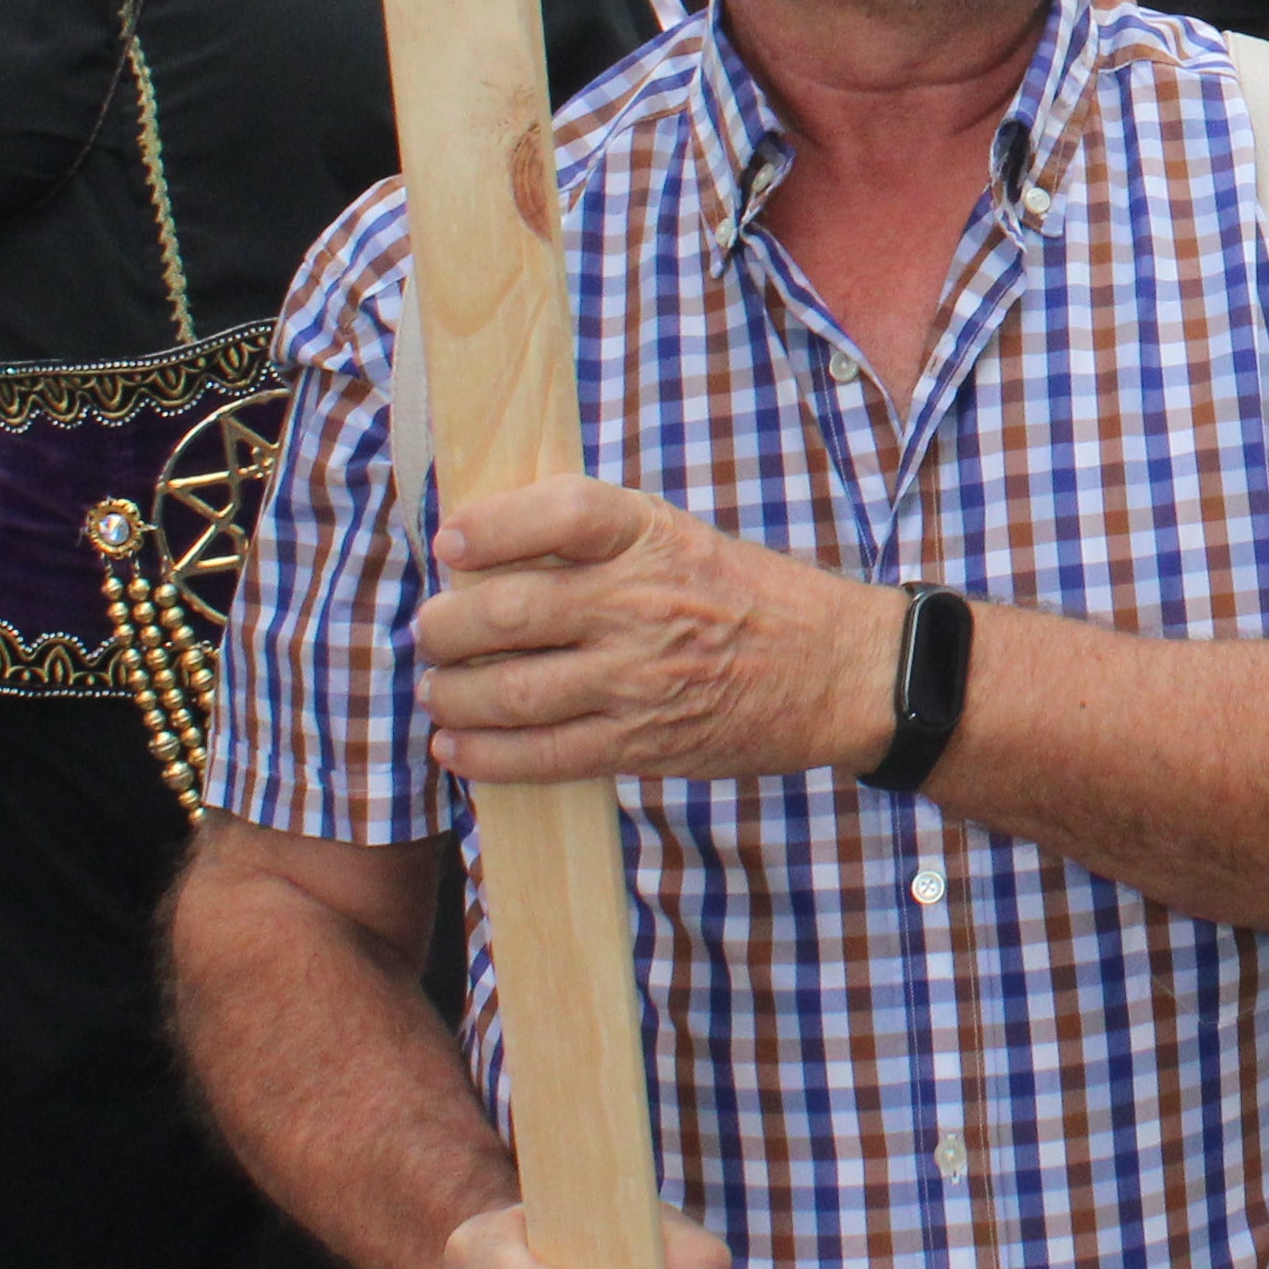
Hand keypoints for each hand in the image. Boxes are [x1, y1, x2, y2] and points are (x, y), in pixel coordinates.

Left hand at [417, 476, 901, 786]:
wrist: (840, 672)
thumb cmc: (756, 598)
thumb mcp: (685, 539)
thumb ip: (602, 543)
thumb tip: (493, 555)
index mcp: (654, 537)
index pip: (560, 513)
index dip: (493, 526)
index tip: (451, 542)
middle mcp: (641, 603)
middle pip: (510, 611)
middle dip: (446, 627)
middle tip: (429, 632)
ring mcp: (639, 679)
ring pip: (511, 690)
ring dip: (452, 694)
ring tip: (436, 689)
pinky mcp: (642, 742)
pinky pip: (543, 755)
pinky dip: (485, 754)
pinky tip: (457, 745)